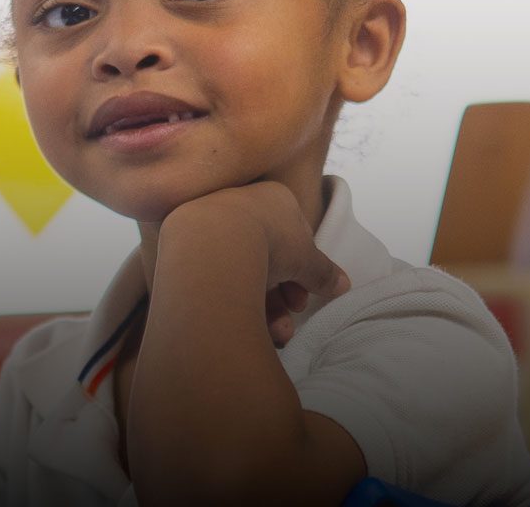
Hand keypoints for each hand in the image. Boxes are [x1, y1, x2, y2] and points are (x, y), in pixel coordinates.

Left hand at [164, 181, 350, 345]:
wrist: (210, 242)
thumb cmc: (270, 240)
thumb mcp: (307, 258)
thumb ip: (324, 272)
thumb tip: (344, 285)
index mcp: (271, 197)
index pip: (293, 237)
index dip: (302, 271)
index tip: (303, 296)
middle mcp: (239, 204)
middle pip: (267, 256)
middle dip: (283, 293)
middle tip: (290, 314)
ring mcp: (210, 223)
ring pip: (242, 270)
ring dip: (264, 304)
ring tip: (274, 331)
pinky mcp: (186, 246)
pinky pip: (217, 276)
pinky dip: (234, 300)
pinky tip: (244, 323)